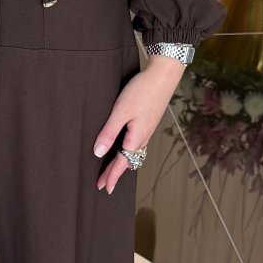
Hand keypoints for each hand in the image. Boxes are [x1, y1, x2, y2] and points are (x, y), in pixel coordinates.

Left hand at [92, 56, 185, 193]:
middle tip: (104, 184)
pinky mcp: (148, 122)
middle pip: (128, 161)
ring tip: (113, 170)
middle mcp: (144, 137)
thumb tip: (98, 153)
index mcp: (136, 138)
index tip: (103, 188)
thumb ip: (109, 133)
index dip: (110, 175)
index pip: (121, 163)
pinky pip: (137, 144)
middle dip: (115, 172)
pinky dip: (129, 152)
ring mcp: (147, 130)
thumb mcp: (120, 112)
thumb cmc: (142, 91)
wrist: (164, 74)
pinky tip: (126, 148)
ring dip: (123, 163)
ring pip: (134, 153)